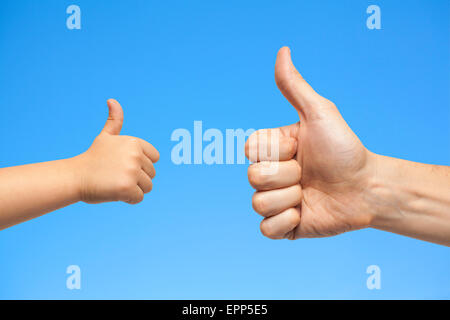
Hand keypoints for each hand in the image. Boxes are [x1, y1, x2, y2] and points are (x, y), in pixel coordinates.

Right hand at [74, 99, 159, 203]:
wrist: (74, 177)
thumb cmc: (92, 158)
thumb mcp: (105, 137)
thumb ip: (114, 121)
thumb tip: (112, 100)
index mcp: (135, 142)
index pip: (155, 158)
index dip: (141, 164)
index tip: (123, 164)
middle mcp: (136, 155)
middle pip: (152, 174)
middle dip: (137, 178)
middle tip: (116, 175)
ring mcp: (132, 171)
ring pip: (147, 187)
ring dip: (134, 189)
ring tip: (116, 183)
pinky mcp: (128, 187)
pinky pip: (139, 198)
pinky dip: (128, 199)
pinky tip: (114, 192)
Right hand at [245, 47, 376, 239]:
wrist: (367, 187)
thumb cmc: (344, 148)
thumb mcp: (319, 114)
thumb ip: (294, 87)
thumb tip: (283, 51)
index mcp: (272, 150)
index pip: (250, 151)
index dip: (276, 152)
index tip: (300, 148)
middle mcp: (270, 174)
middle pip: (253, 177)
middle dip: (287, 175)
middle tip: (310, 174)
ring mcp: (275, 201)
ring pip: (258, 203)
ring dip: (290, 198)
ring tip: (310, 194)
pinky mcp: (283, 226)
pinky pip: (266, 229)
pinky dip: (286, 222)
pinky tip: (305, 213)